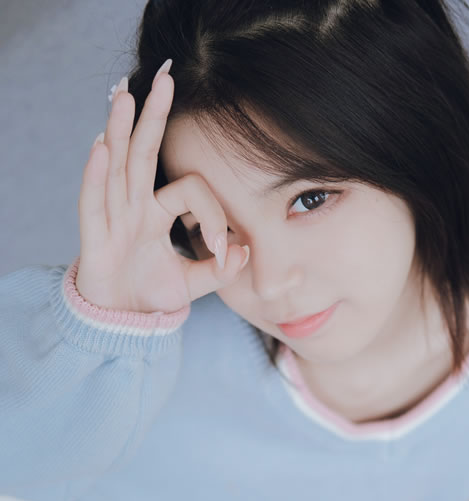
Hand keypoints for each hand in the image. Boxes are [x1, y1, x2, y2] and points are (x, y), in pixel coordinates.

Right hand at [75, 61, 248, 313]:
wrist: (121, 322)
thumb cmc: (152, 296)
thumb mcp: (193, 285)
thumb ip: (219, 271)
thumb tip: (244, 252)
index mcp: (158, 213)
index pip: (190, 192)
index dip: (212, 215)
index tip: (224, 249)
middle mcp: (134, 206)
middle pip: (143, 153)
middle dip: (154, 117)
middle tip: (165, 79)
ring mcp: (113, 218)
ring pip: (116, 166)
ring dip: (120, 131)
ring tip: (126, 96)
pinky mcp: (94, 237)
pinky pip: (94, 201)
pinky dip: (97, 176)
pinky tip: (101, 147)